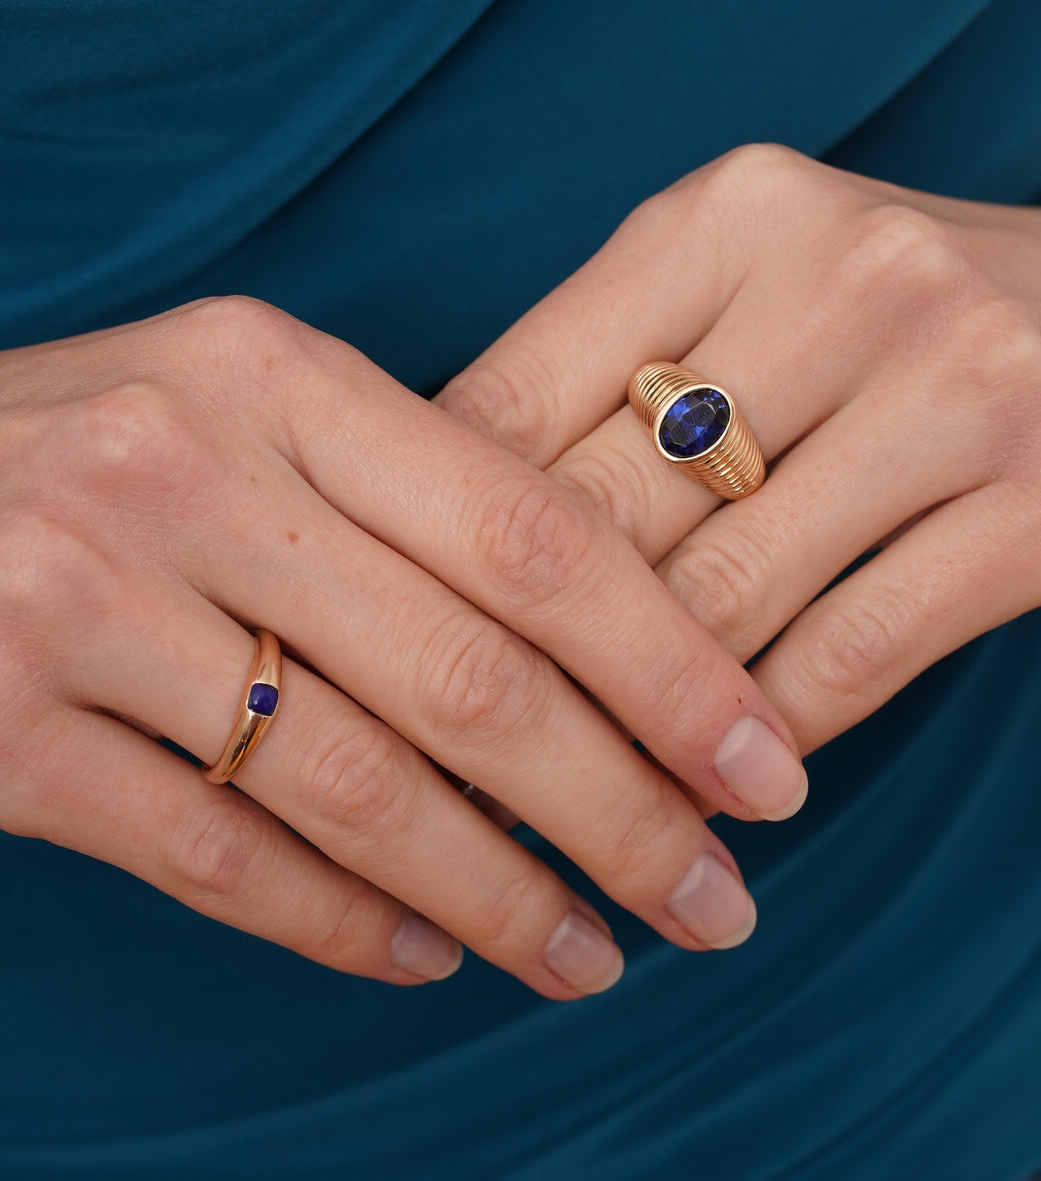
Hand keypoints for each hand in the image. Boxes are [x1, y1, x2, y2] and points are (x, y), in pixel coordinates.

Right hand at [0, 297, 805, 998]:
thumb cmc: (58, 463)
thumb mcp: (228, 422)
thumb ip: (393, 511)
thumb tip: (582, 657)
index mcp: (273, 376)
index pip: (532, 532)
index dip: (672, 664)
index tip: (764, 767)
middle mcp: (185, 472)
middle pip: (471, 676)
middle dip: (623, 810)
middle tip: (716, 902)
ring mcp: (76, 598)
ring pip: (355, 787)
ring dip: (499, 894)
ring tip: (590, 957)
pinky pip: (218, 858)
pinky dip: (345, 924)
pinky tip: (430, 955)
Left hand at [436, 144, 1040, 789]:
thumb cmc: (879, 315)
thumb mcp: (736, 289)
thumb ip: (602, 375)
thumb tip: (439, 520)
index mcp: (723, 223)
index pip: (509, 409)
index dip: (422, 549)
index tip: (378, 650)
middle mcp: (840, 283)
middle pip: (599, 521)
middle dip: (500, 661)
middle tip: (424, 758)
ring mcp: (956, 393)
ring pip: (715, 608)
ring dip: (617, 729)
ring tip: (535, 804)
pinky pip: (844, 662)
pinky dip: (752, 743)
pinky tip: (699, 789)